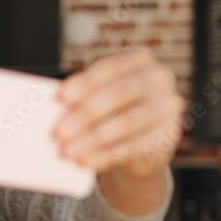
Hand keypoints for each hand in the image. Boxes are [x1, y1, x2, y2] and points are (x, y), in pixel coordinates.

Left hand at [55, 49, 185, 177]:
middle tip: (59, 132)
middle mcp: (158, 77)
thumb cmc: (111, 108)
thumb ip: (80, 96)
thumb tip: (51, 109)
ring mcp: (168, 106)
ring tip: (68, 151)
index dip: (85, 82)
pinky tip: (87, 161)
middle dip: (86, 114)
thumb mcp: (98, 94)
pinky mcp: (168, 135)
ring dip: (94, 138)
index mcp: (138, 59)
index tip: (61, 98)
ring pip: (129, 122)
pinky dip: (108, 155)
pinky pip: (136, 146)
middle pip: (120, 93)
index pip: (111, 67)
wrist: (141, 138)